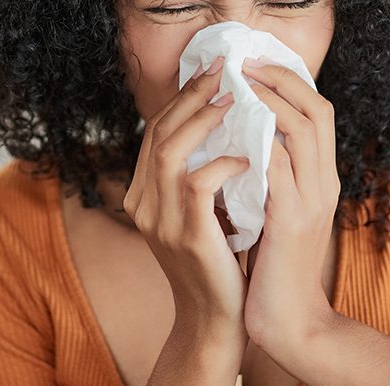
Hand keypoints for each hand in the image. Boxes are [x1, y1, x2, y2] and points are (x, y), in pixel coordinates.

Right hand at [123, 57, 249, 346]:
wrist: (216, 319)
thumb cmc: (218, 259)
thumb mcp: (199, 211)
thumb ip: (198, 172)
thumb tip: (223, 121)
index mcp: (143, 193)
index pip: (156, 131)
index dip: (183, 98)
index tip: (213, 71)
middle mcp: (142, 203)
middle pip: (158, 132)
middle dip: (192, 96)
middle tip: (225, 71)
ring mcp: (159, 221)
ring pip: (170, 151)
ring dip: (204, 120)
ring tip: (235, 100)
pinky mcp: (185, 236)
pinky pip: (198, 185)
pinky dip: (223, 164)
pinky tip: (246, 156)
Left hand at [240, 60, 341, 354]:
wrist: (287, 320)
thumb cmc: (271, 265)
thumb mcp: (272, 210)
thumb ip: (264, 175)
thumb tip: (235, 137)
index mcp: (319, 179)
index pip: (318, 113)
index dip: (289, 82)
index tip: (254, 63)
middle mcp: (322, 183)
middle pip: (317, 110)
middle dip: (280, 79)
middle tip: (242, 62)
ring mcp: (311, 201)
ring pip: (303, 131)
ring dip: (269, 100)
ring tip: (236, 83)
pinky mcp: (291, 221)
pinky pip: (280, 168)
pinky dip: (257, 142)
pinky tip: (231, 129)